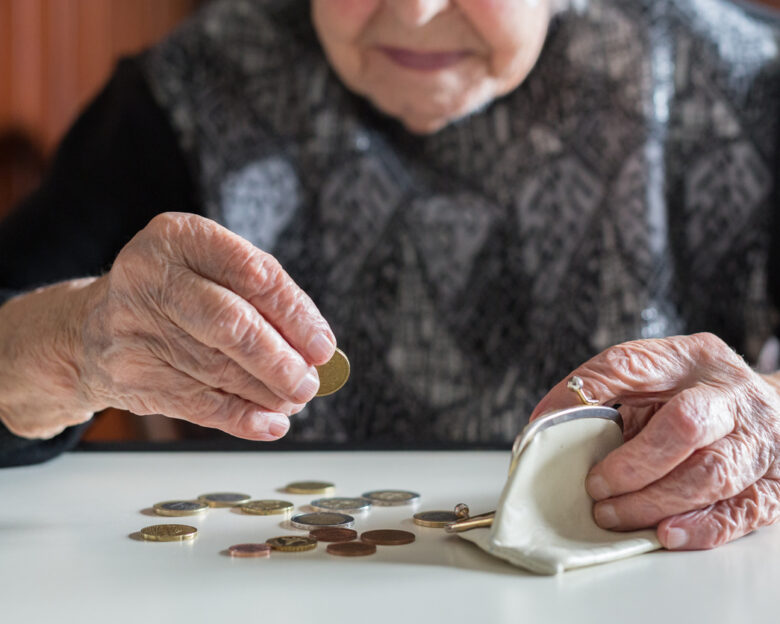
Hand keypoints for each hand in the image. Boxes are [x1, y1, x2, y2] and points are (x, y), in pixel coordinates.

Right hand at [0, 213, 335, 440]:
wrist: (92, 328)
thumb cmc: (176, 294)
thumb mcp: (210, 271)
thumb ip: (261, 299)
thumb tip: (315, 349)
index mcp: (179, 237)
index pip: (252, 273)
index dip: (295, 314)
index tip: (323, 346)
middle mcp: (150, 277)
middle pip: (230, 324)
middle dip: (279, 360)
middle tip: (309, 383)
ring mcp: (133, 327)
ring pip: (217, 369)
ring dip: (267, 392)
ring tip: (295, 399)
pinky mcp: (129, 374)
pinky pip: (197, 403)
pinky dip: (241, 417)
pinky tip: (270, 423)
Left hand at [530, 333, 779, 549]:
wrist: (767, 410)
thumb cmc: (695, 394)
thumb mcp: (652, 377)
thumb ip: (604, 392)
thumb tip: (545, 422)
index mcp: (692, 358)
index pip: (632, 364)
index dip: (587, 393)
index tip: (550, 424)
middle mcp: (731, 396)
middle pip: (685, 424)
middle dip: (633, 462)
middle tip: (595, 486)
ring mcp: (758, 440)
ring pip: (711, 474)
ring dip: (654, 501)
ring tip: (613, 514)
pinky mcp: (773, 484)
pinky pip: (741, 511)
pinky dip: (701, 527)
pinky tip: (666, 533)